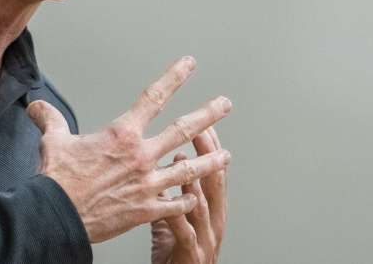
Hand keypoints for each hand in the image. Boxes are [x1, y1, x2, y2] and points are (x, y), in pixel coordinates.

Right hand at [27, 56, 231, 243]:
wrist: (56, 215)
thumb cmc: (56, 179)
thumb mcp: (52, 141)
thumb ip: (50, 120)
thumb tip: (36, 107)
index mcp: (122, 134)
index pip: (154, 97)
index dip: (175, 77)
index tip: (190, 64)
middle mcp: (141, 156)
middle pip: (183, 129)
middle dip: (208, 114)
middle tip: (225, 104)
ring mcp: (147, 184)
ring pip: (189, 169)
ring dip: (210, 161)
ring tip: (226, 156)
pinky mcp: (146, 210)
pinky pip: (176, 205)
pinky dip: (188, 200)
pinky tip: (195, 197)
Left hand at [150, 127, 227, 263]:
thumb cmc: (175, 253)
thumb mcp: (175, 218)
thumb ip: (170, 194)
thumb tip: (158, 165)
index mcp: (211, 210)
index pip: (213, 171)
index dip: (210, 148)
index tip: (205, 123)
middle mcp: (214, 222)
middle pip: (213, 182)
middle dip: (208, 155)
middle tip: (202, 129)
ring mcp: (205, 239)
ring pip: (202, 206)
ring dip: (193, 181)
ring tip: (182, 161)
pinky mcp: (191, 255)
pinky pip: (185, 232)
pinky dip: (178, 215)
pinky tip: (169, 203)